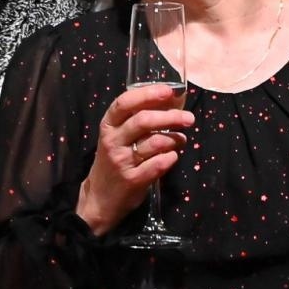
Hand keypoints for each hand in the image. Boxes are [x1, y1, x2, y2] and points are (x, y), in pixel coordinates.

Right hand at [76, 82, 193, 235]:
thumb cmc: (115, 159)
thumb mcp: (118, 137)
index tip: (169, 91)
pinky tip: (173, 157)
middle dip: (171, 117)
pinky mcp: (132, 180)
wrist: (99, 197)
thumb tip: (170, 100)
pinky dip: (171, 158)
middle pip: (143, 120)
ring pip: (155, 142)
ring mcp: (121, 161)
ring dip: (175, 139)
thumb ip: (137, 119)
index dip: (147, 94)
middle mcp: (112, 141)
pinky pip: (158, 164)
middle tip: (189, 118)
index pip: (124, 103)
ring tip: (182, 139)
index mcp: (108, 125)